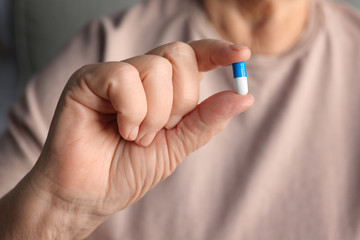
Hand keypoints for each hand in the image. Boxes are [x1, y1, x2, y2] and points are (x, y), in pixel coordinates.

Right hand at [15, 40, 253, 237]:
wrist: (91, 194)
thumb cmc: (129, 170)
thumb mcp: (178, 145)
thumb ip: (207, 119)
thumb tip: (244, 96)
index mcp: (163, 88)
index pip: (193, 55)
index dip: (218, 51)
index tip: (242, 54)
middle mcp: (139, 74)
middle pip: (179, 56)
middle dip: (180, 102)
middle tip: (158, 132)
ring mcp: (114, 74)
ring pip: (155, 67)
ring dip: (154, 114)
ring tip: (135, 136)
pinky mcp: (88, 79)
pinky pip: (124, 77)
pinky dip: (131, 111)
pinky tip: (120, 129)